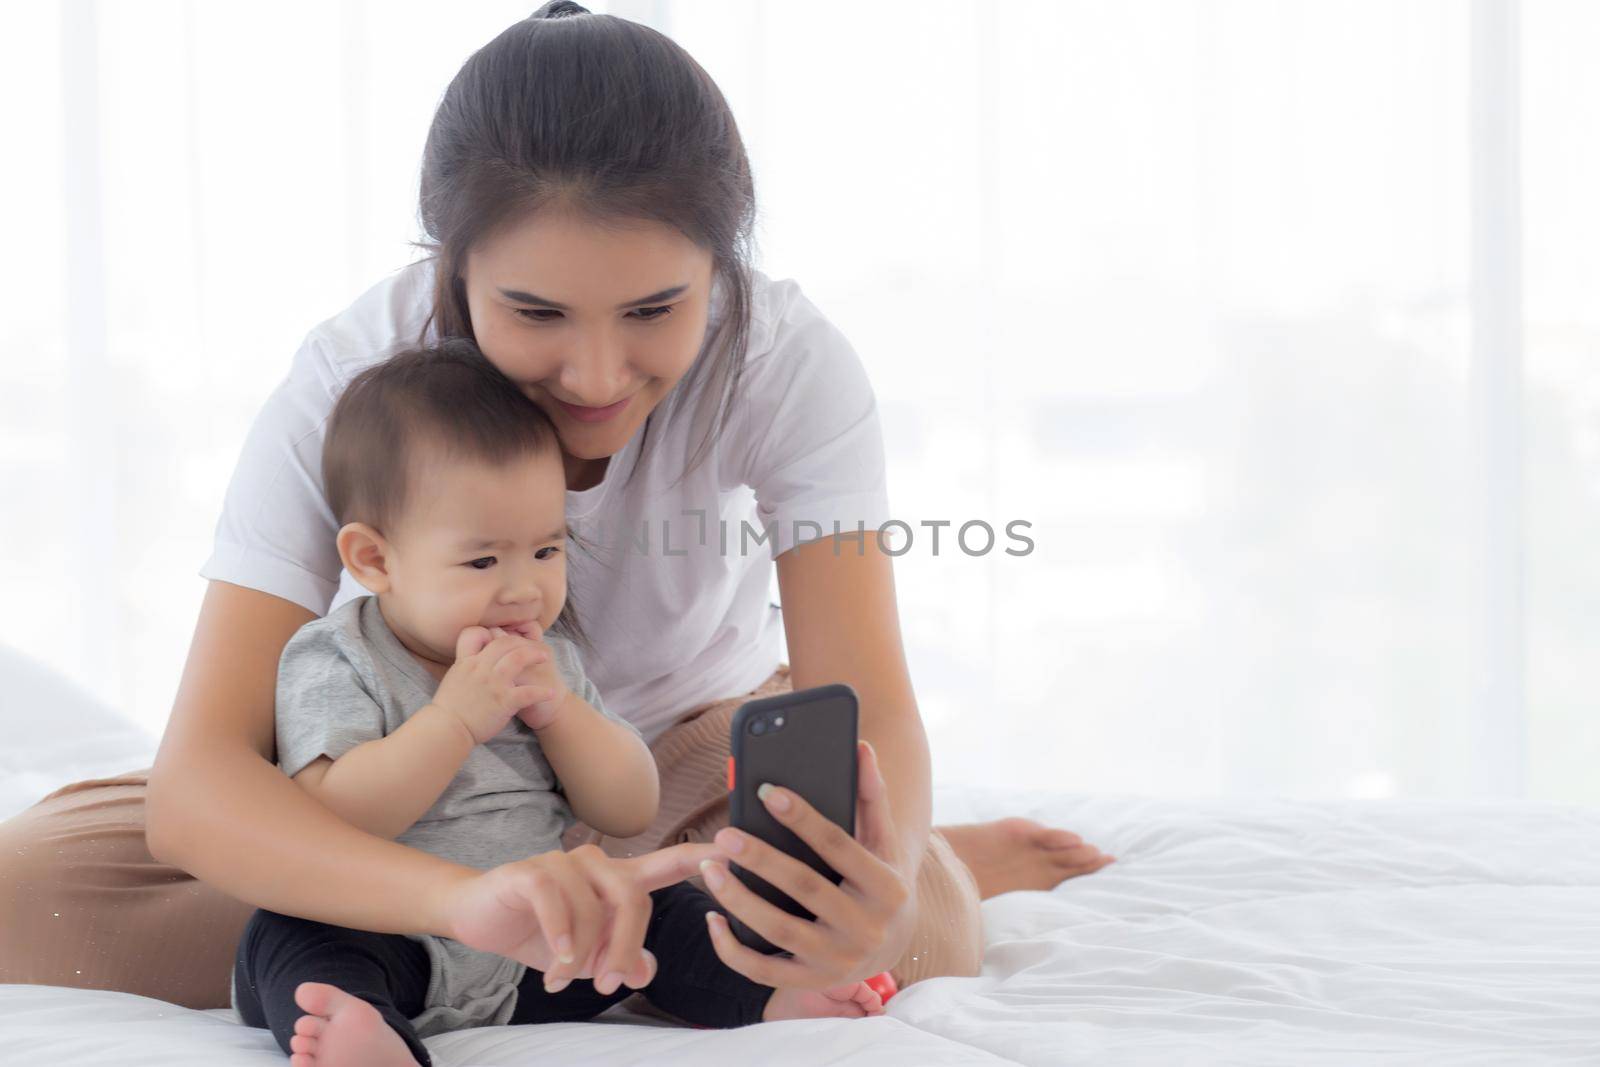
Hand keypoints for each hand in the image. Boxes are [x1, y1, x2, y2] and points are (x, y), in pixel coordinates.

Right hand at [432, 626, 557, 744]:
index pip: (477, 633)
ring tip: (545, 657)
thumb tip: (473, 658)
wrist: (447, 728)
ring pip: (518, 658)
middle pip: (504, 643)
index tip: (504, 636)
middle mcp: (480, 668)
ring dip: (534, 655)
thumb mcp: (453, 678)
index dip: (491, 632)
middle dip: (521, 641)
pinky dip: (542, 692)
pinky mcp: (504, 701)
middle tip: (533, 646)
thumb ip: (465, 665)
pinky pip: (528, 692)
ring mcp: (493, 683)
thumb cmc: (449, 708)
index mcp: (466, 662)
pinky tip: (551, 693)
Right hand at [447, 842, 719, 993]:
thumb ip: (620, 959)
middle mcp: (595, 864)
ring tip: (565, 977)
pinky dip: (560, 937)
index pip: (665, 864)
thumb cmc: (538, 932)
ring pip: (595, 907)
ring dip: (585, 952)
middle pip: (633, 899)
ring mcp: (562, 864)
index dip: (698, 857)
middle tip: (607, 984)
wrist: (476, 916)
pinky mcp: (530, 871)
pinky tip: (555, 960)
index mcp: (615, 880)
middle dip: (625, 947)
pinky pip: (557, 902)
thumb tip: (646, 971)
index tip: (731, 850)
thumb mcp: (585, 955)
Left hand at [699, 740, 914, 989]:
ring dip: (739, 900)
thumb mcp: (882, 840)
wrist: (893, 942)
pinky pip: (764, 971)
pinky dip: (733, 949)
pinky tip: (712, 918)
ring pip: (779, 931)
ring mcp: (839, 960)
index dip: (803, 818)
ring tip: (709, 869)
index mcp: (886, 886)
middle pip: (805, 888)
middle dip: (761, 860)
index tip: (767, 792)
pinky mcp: (812, 982)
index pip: (839, 845)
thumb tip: (860, 746)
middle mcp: (866, 927)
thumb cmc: (877, 878)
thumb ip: (870, 795)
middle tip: (724, 835)